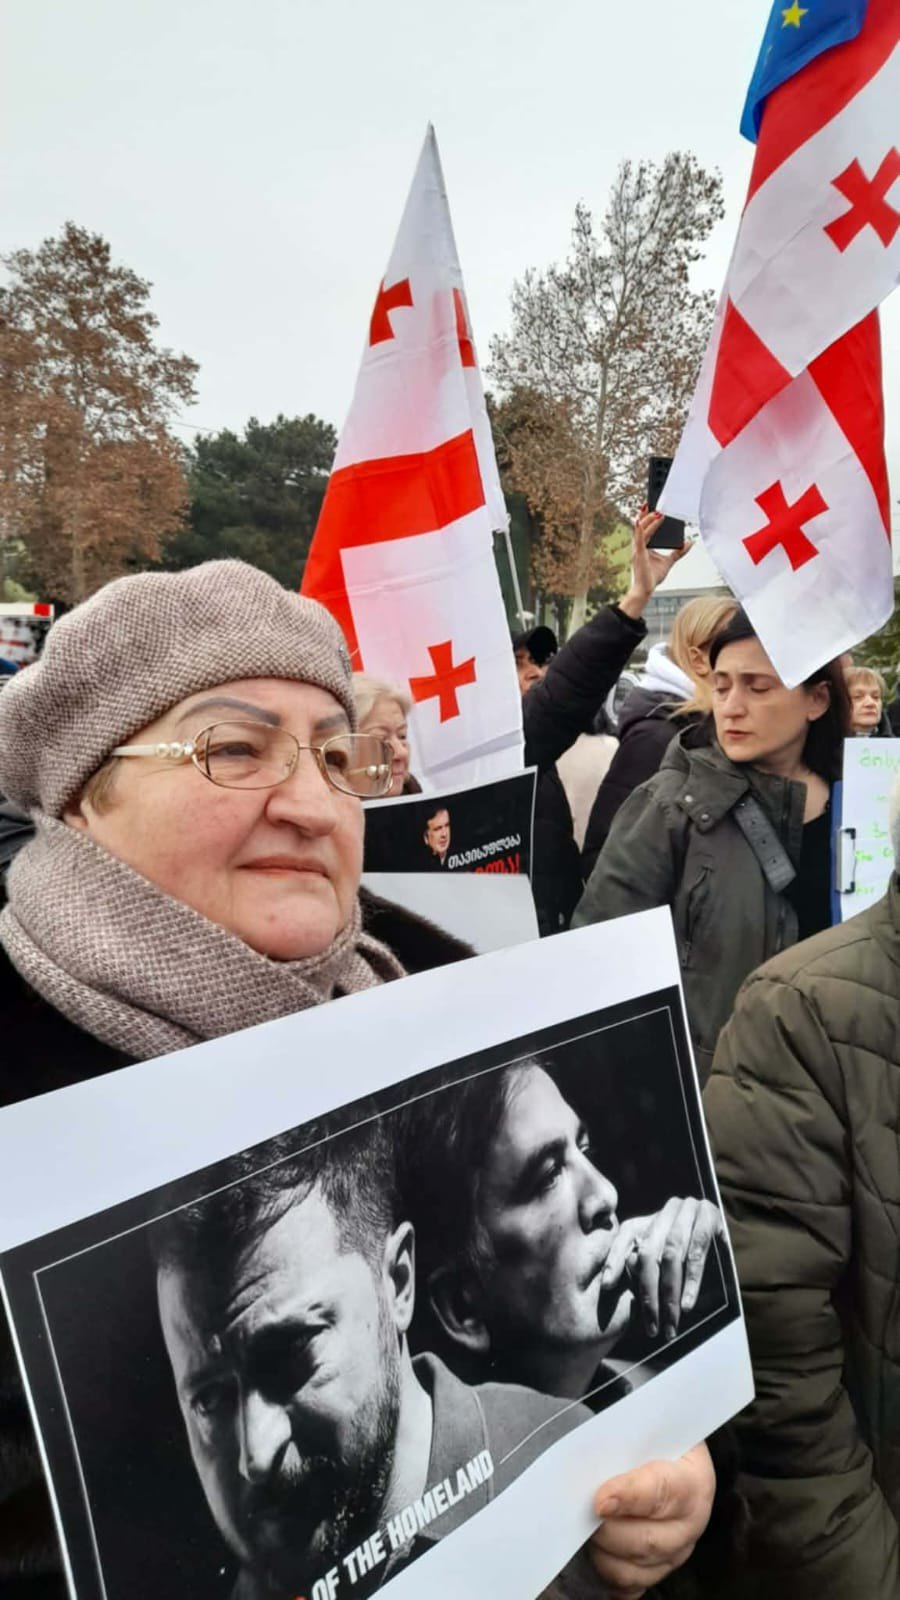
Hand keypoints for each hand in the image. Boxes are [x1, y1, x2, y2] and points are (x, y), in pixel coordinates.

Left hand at [588, 1442, 715, 1597]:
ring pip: (633, 1568)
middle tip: (581, 1511)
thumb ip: (626, 1438)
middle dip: (606, 1529)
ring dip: (601, 1550)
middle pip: (646, 1540)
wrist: (671, 1455)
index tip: (599, 1499)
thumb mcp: (650, 1427)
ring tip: (584, 1526)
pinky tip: (595, 1551)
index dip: (630, 1496)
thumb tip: (592, 1450)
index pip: (664, 1491)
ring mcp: (676, 1553)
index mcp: (693, 1480)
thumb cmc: (655, 1440)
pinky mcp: (657, 1571)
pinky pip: (629, 1585)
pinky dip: (607, 1572)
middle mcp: (691, 1524)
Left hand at [600, 1197, 723, 1342]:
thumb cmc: (689, 1249)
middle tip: (650, 1326)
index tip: (606, 1286)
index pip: (626, 1236)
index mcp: (650, 1218)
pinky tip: (688, 1304)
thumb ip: (640, 1264)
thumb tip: (611, 1284)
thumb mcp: (661, 1254)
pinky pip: (696, 1254)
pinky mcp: (709, 1218)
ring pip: (671, 1255)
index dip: (614, 1259)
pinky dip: (691, 1282)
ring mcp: (688, 1211)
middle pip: (648, 1252)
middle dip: (647, 1292)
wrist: (723, 1228)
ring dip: (670, 1292)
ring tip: (670, 1321)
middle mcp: (665, 1211)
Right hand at [619, 508, 690, 620]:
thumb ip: (678, 552)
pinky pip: (639, 539)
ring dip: (647, 519)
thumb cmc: (652, 577)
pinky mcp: (638, 554)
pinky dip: (639, 530)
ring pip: (641, 530)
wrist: (646, 590)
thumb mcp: (669, 561)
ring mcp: (637, 549)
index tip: (653, 507)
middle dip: (645, 514)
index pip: (646, 528)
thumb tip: (689, 542)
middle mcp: (639, 546)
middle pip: (641, 526)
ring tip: (657, 512)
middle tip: (650, 502)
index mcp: (644, 546)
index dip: (648, 517)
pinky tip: (640, 521)